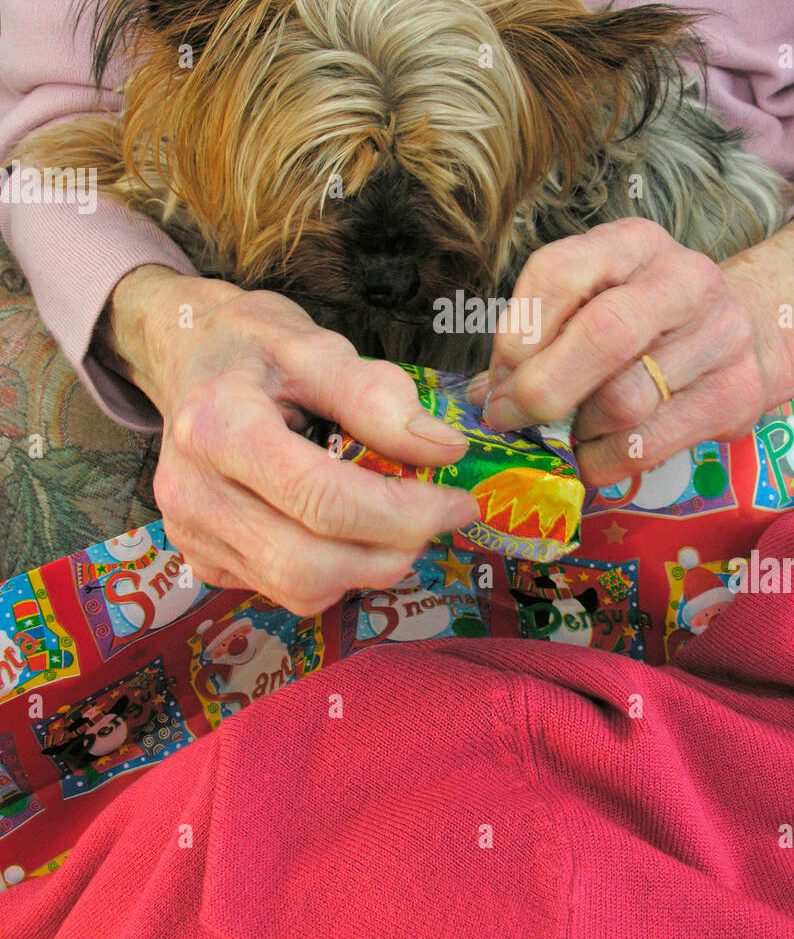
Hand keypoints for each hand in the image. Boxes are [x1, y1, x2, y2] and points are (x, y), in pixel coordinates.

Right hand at [101, 266, 479, 612]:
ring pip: (299, 590)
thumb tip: (445, 451)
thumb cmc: (253, 346)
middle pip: (308, 562)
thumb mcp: (317, 347)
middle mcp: (192, 492)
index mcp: (217, 428)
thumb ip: (379, 398)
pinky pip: (284, 592)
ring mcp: (192, 534)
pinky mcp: (203, 559)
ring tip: (399, 523)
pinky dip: (335, 573)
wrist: (189, 356)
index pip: (322, 498)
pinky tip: (351, 531)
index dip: (403, 513)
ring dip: (368, 568)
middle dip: (391, 550)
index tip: (458, 502)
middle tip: (435, 519)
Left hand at [475, 210, 793, 487]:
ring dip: (576, 430)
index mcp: (634, 243)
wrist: (757, 328)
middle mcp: (684, 280)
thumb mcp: (599, 297)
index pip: (561, 271)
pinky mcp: (735, 396)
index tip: (497, 372)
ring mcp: (719, 337)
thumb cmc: (651, 317)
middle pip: (604, 335)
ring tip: (565, 431)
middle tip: (507, 417)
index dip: (518, 330)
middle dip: (542, 388)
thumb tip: (486, 395)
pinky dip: (604, 461)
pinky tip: (592, 455)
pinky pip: (649, 444)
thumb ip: (543, 337)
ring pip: (626, 400)